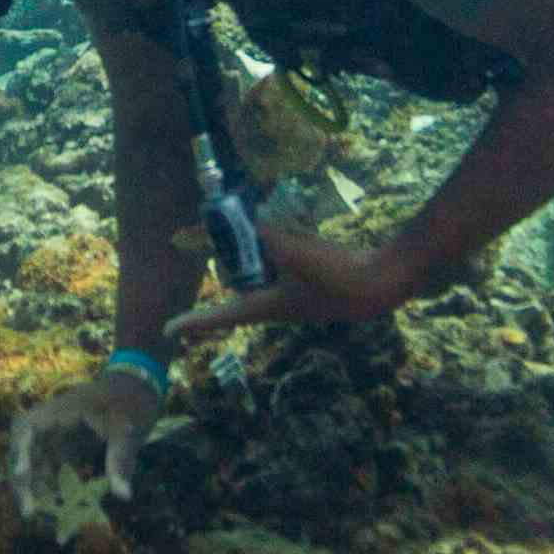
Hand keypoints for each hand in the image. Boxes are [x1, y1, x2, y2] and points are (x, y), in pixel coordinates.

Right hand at [12, 361, 164, 508]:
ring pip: (36, 461)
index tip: (22, 474)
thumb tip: (123, 495)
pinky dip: (53, 486)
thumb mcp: (128, 429)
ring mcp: (59, 433)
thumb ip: (121, 460)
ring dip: (36, 487)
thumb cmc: (132, 401)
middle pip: (25, 449)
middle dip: (23, 479)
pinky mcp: (69, 445)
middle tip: (30, 511)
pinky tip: (56, 507)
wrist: (140, 386)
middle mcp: (53, 422)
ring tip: (40, 515)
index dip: (19, 450)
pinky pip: (53, 467)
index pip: (27, 427)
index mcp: (61, 410)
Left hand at [173, 224, 415, 341]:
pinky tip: (282, 228)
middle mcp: (278, 305)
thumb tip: (245, 223)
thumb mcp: (295, 254)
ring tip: (246, 227)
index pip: (222, 316)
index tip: (168, 330)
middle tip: (216, 236)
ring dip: (255, 254)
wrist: (384, 282)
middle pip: (240, 286)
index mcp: (267, 307)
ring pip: (262, 274)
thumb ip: (266, 238)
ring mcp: (297, 295)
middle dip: (229, 263)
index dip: (195, 321)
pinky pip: (284, 266)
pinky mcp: (315, 282)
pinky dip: (278, 249)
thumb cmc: (337, 277)